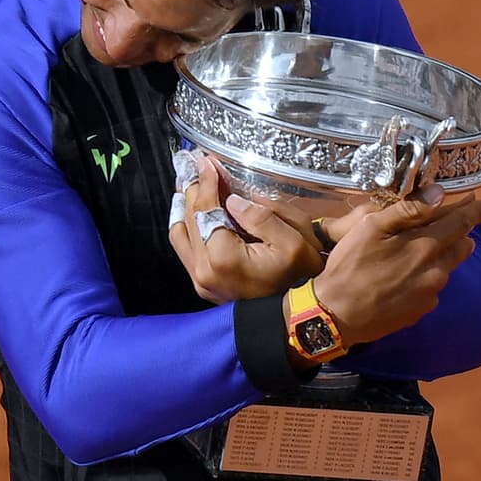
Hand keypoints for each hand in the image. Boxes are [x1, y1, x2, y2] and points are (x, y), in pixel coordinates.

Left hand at [168, 151, 322, 303]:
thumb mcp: (293, 243)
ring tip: (190, 184)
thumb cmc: (301, 280)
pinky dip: (188, 226)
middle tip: (193, 166)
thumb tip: (232, 199)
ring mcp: (201, 281)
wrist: (298, 319)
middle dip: (191, 189)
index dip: (205, 181)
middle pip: (188, 219)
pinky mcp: (204, 285)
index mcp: (222, 257)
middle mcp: (203, 270)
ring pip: (180, 235)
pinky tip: (194, 212)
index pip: (205, 209)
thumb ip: (261, 215)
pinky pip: (186, 249)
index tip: (205, 161)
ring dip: (185, 207)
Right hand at [311, 186, 480, 345]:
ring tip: (423, 251)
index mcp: (426, 245)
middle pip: (462, 247)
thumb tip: (439, 193)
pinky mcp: (421, 311)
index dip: (476, 211)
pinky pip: (432, 289)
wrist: (337, 314)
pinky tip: (405, 278)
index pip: (461, 223)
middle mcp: (436, 271)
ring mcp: (430, 294)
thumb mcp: (371, 227)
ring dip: (442, 256)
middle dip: (462, 234)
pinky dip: (427, 278)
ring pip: (447, 268)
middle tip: (453, 223)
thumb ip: (408, 209)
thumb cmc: (350, 265)